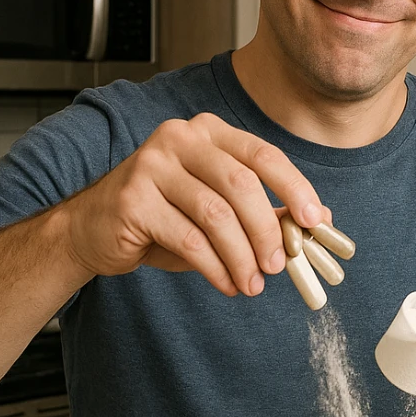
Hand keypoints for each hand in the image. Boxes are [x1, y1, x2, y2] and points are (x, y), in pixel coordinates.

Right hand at [60, 114, 328, 297]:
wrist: (95, 230)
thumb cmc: (164, 218)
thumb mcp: (218, 210)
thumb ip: (264, 210)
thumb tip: (320, 220)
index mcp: (209, 132)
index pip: (263, 155)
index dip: (295, 188)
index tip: (315, 221)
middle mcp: (180, 138)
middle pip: (242, 184)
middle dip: (266, 230)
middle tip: (278, 266)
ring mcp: (153, 165)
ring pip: (216, 214)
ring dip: (242, 256)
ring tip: (252, 284)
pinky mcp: (134, 199)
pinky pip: (188, 238)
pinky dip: (215, 267)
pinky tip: (227, 284)